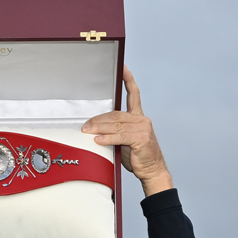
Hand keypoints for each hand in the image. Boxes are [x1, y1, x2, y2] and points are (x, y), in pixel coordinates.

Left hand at [81, 68, 171, 195]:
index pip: (133, 93)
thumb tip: (94, 128)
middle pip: (116, 114)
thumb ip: (114, 131)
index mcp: (138, 117)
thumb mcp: (124, 141)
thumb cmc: (138, 156)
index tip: (122, 67)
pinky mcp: (141, 139)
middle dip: (98, 119)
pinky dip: (107, 138)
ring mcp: (143, 129)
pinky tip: (98, 140)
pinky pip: (120, 136)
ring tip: (87, 131)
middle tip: (85, 125)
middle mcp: (142, 120)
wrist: (152, 171)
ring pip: (116, 125)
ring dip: (99, 128)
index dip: (128, 79)